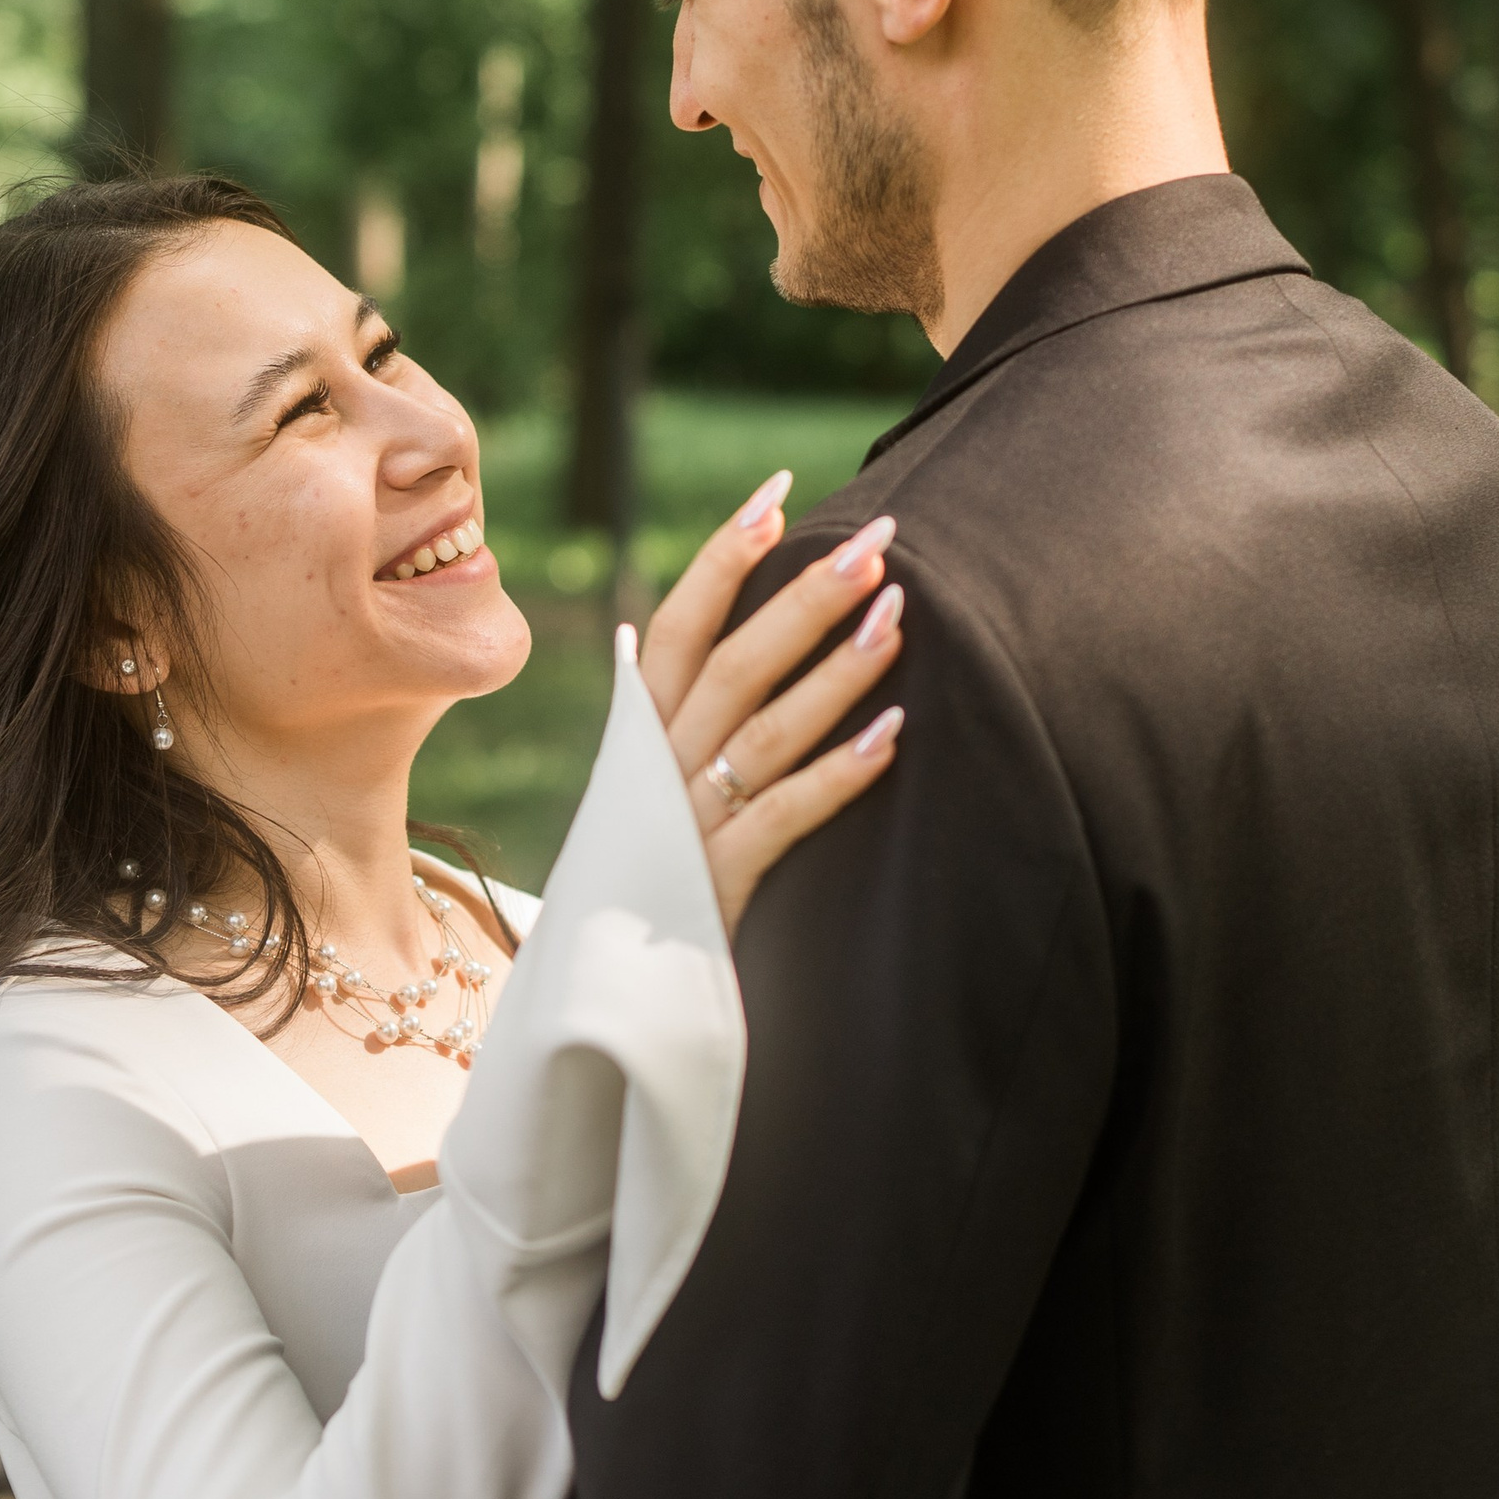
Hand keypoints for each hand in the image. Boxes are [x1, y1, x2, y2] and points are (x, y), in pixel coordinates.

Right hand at [638, 474, 904, 935]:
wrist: (599, 1006)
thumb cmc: (641, 882)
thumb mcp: (638, 791)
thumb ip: (652, 719)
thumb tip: (641, 633)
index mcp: (637, 735)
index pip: (677, 624)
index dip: (724, 557)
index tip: (778, 491)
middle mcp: (653, 771)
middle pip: (729, 663)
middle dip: (804, 595)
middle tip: (877, 539)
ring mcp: (679, 830)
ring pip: (761, 733)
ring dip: (835, 672)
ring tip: (899, 617)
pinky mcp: (711, 891)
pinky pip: (779, 821)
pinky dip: (837, 777)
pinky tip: (894, 736)